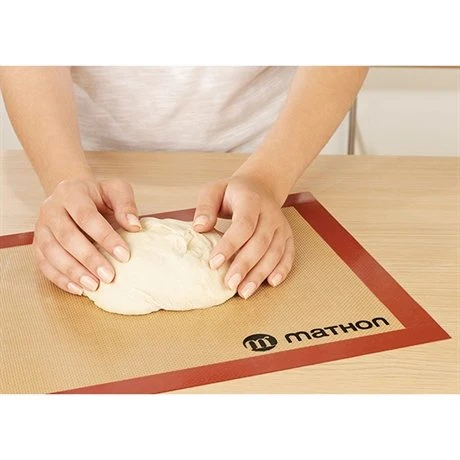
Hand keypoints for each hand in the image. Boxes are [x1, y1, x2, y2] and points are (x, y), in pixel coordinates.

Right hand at [33, 178, 140, 294]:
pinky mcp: (37, 244)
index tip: (124, 256)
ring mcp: (41, 227)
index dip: (105, 237)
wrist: (74, 194)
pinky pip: (44, 264)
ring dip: (73, 272)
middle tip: (109, 276)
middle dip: (89, 259)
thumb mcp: (116, 190)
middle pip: (67, 236)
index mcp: (71, 192)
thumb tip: (135, 226)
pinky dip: (60, 279)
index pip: (87, 216)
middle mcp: (51, 209)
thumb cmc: (99, 196)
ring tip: (94, 286)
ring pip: (51, 252)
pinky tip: (78, 289)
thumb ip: (126, 205)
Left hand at [193, 175, 293, 298]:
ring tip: (244, 291)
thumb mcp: (214, 190)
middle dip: (245, 265)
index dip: (230, 245)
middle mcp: (270, 214)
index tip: (214, 263)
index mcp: (251, 200)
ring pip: (274, 252)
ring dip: (260, 273)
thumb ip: (205, 207)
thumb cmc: (233, 192)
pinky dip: (282, 270)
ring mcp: (281, 226)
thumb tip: (199, 227)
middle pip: (260, 242)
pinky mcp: (287, 236)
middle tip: (230, 284)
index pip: (243, 225)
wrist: (261, 186)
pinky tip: (271, 283)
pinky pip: (288, 254)